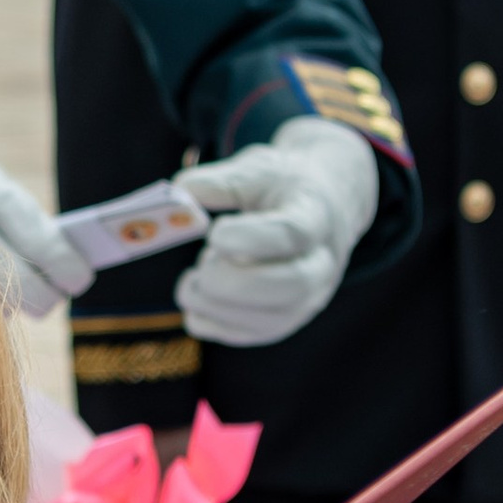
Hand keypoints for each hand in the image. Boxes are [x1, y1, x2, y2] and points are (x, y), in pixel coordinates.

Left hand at [174, 116, 378, 347]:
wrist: (321, 208)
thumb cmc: (283, 187)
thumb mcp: (257, 168)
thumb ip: (220, 181)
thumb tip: (181, 192)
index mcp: (315, 216)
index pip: (292, 234)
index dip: (251, 239)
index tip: (214, 232)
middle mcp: (321, 263)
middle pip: (291, 286)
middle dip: (234, 282)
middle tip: (202, 263)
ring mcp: (308, 298)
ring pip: (271, 320)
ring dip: (218, 306)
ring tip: (192, 281)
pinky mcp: (286, 318)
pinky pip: (252, 335)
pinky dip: (214, 324)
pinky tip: (194, 301)